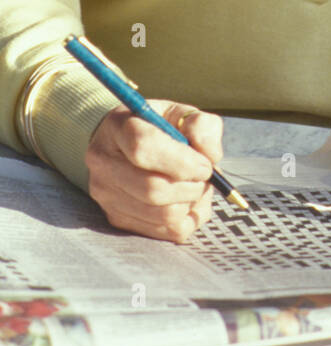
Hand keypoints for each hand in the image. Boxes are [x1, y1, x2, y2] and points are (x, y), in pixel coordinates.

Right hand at [85, 100, 224, 241]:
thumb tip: (210, 157)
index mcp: (118, 126)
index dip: (182, 161)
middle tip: (205, 177)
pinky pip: (164, 232)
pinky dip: (186, 218)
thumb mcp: (182, 114)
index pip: (143, 147)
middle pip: (153, 188)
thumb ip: (201, 126)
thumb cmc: (161, 127)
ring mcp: (107, 195)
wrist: (129, 144)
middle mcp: (104, 163)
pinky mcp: (117, 218)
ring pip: (162, 215)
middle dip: (192, 186)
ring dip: (192, 203)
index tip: (205, 164)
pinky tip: (187, 201)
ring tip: (196, 186)